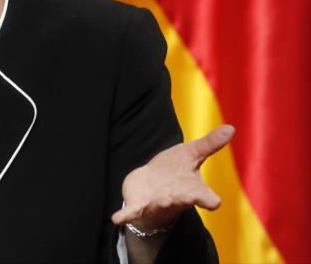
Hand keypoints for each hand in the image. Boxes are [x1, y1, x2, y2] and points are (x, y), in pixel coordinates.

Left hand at [112, 124, 234, 231]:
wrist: (152, 183)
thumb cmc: (175, 170)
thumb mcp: (191, 154)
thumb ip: (209, 144)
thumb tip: (231, 127)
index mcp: (193, 190)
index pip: (206, 197)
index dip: (210, 200)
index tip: (214, 202)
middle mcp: (177, 199)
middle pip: (183, 201)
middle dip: (184, 200)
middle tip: (187, 198)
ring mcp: (157, 203)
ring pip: (161, 205)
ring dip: (162, 203)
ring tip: (164, 200)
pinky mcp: (138, 205)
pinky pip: (132, 213)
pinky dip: (125, 216)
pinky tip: (116, 219)